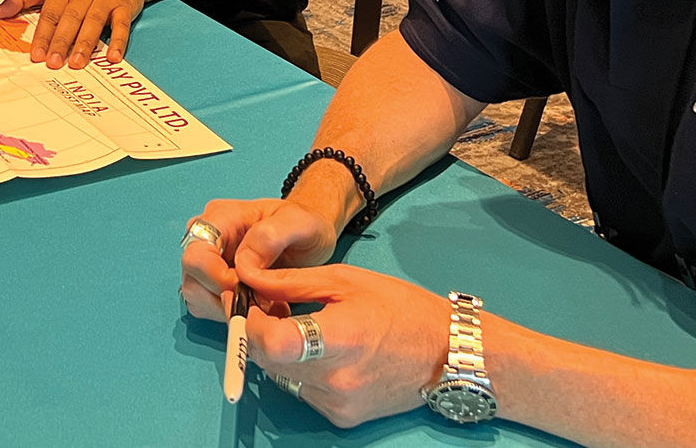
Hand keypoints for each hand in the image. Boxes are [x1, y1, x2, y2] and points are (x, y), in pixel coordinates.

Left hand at [0, 0, 148, 66]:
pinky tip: (113, 57)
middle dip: (60, 42)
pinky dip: (118, 41)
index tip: (35, 54)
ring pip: (94, 22)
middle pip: (70, 19)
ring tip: (76, 63)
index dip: (42, 34)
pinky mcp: (124, 6)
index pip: (49, 13)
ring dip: (85, 44)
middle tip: (52, 63)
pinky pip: (121, 25)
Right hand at [179, 197, 339, 321]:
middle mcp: (207, 239)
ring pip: (196, 297)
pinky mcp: (213, 283)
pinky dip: (233, 314)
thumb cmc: (304, 225)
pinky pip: (208, 307)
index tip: (249, 288)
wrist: (310, 238)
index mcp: (220, 218)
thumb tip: (243, 265)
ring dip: (229, 309)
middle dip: (224, 298)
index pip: (196, 254)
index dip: (217, 278)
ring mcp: (208, 263)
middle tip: (262, 302)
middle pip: (192, 279)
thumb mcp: (299, 223)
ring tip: (265, 305)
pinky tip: (259, 309)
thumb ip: (271, 236)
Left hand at [238, 264, 451, 428]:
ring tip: (295, 325)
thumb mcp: (345, 280)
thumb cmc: (401, 308)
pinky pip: (300, 390)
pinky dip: (297, 369)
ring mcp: (338, 403)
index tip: (247, 301)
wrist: (448, 354)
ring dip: (274, 351)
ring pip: (279, 376)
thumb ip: (290, 283)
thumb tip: (246, 278)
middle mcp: (336, 379)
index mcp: (341, 339)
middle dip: (255, 331)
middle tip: (266, 306)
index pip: (271, 342)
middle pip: (267, 360)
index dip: (249, 322)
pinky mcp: (341, 417)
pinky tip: (317, 349)